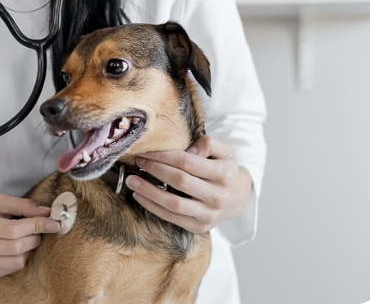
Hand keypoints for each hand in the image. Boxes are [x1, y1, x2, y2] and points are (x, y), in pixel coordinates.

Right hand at [0, 194, 60, 277]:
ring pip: (17, 261)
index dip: (36, 226)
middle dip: (35, 237)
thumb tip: (47, 213)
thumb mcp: (0, 202)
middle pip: (16, 247)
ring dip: (29, 248)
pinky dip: (21, 257)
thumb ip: (24, 205)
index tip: (53, 223)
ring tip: (25, 237)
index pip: (12, 230)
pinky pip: (13, 268)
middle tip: (37, 229)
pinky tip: (15, 247)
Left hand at [127, 135, 251, 232]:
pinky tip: (140, 196)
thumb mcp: (225, 150)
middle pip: (180, 181)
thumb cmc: (225, 169)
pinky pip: (172, 218)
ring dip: (149, 192)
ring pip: (174, 204)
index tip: (147, 151)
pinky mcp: (199, 227)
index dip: (164, 156)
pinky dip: (153, 207)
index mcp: (224, 175)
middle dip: (155, 170)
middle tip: (138, 161)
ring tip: (132, 181)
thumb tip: (187, 150)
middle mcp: (218, 196)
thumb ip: (208, 143)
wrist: (238, 198)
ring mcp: (209, 215)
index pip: (188, 162)